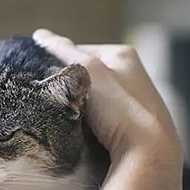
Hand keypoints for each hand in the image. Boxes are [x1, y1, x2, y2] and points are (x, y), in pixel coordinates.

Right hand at [33, 29, 182, 185]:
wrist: (148, 154)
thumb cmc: (120, 107)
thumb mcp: (86, 71)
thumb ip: (62, 51)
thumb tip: (41, 35)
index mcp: (123, 55)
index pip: (78, 51)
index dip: (57, 64)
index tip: (45, 79)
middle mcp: (132, 75)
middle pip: (85, 76)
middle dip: (69, 87)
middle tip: (55, 100)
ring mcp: (133, 102)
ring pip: (92, 99)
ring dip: (77, 107)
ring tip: (67, 118)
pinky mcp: (132, 127)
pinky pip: (101, 120)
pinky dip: (89, 125)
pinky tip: (83, 133)